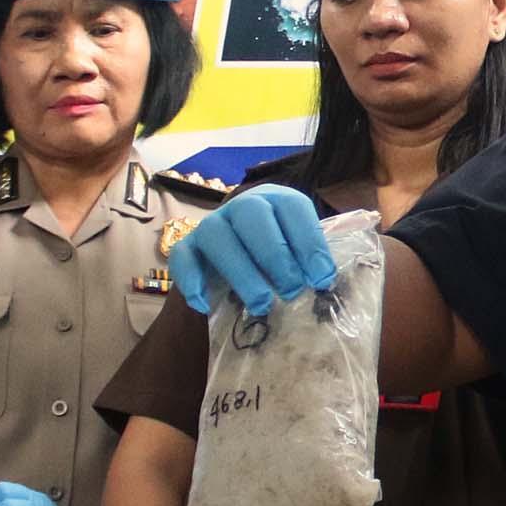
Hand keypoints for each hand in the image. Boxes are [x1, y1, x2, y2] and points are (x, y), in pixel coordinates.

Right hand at [167, 185, 334, 317]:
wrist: (239, 269)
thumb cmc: (281, 261)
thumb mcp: (300, 256)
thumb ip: (312, 263)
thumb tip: (324, 281)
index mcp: (277, 201)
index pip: (292, 207)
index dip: (309, 242)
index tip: (321, 278)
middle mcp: (242, 207)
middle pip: (251, 214)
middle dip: (275, 255)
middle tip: (291, 290)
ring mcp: (212, 225)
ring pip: (217, 236)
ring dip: (241, 272)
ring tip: (262, 304)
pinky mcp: (187, 247)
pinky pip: (182, 257)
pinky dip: (191, 280)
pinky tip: (205, 304)